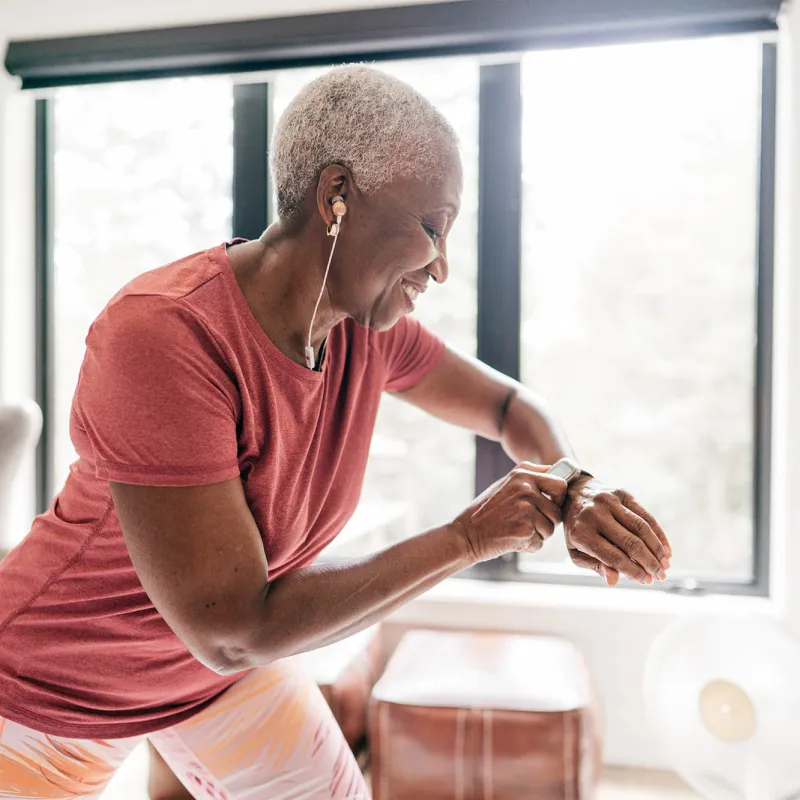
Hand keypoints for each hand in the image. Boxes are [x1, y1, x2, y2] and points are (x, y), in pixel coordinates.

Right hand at [453, 462, 567, 563]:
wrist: (466, 534)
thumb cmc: (486, 512)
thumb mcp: (505, 486)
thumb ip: (530, 481)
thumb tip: (560, 480)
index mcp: (522, 474)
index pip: (560, 483)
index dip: (557, 498)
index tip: (548, 504)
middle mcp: (526, 488)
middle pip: (558, 510)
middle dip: (549, 520)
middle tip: (530, 523)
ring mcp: (526, 509)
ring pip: (550, 528)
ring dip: (537, 535)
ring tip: (515, 530)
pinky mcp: (525, 530)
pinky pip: (539, 542)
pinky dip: (528, 546)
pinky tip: (511, 539)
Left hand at [563, 478, 671, 585]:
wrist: (574, 495)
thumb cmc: (578, 530)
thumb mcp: (577, 551)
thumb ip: (595, 566)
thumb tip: (613, 581)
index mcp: (581, 533)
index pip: (613, 557)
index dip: (634, 571)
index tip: (648, 581)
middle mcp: (595, 515)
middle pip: (631, 543)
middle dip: (650, 563)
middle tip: (661, 576)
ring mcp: (609, 502)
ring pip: (641, 528)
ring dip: (658, 549)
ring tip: (666, 565)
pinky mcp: (622, 494)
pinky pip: (646, 515)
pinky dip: (659, 534)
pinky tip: (666, 549)